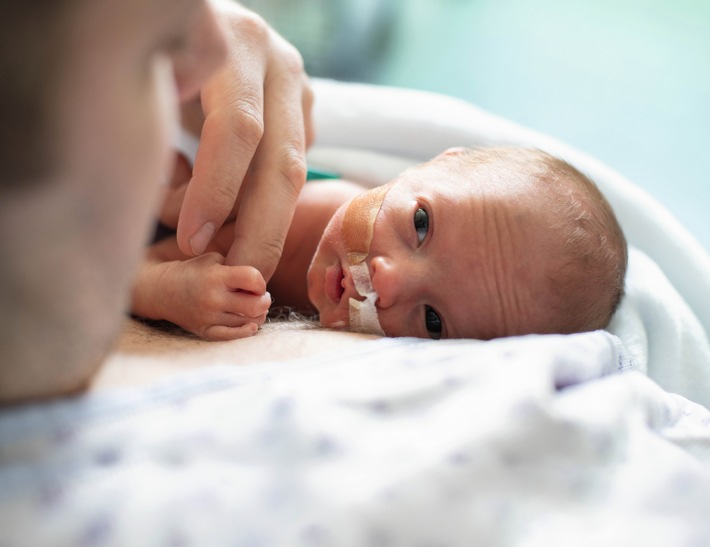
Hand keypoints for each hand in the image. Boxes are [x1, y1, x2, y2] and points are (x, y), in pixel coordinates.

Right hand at [160, 252, 270, 339]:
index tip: (256, 283)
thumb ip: (237, 269)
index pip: (252, 279)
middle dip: (265, 301)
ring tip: (253, 308)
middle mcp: (213, 298)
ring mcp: (208, 317)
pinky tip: (251, 325)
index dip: (260, 282)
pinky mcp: (204, 330)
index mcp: (216, 276)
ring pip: (248, 322)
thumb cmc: (195, 271)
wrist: (163, 290)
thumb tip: (261, 286)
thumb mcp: (214, 260)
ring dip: (258, 315)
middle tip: (262, 298)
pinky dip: (246, 331)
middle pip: (255, 305)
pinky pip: (232, 336)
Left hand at [173, 1, 313, 281]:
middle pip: (282, 163)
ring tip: (236, 259)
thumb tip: (165, 176)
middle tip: (238, 279)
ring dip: (266, 225)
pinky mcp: (307, 114)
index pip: (237, 127)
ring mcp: (301, 90)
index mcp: (238, 43)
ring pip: (294, 174)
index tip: (191, 242)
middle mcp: (279, 65)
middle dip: (261, 232)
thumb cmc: (160, 56)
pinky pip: (291, 172)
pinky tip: (239, 221)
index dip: (216, 190)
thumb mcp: (150, 73)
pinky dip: (265, 206)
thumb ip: (157, 110)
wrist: (202, 31)